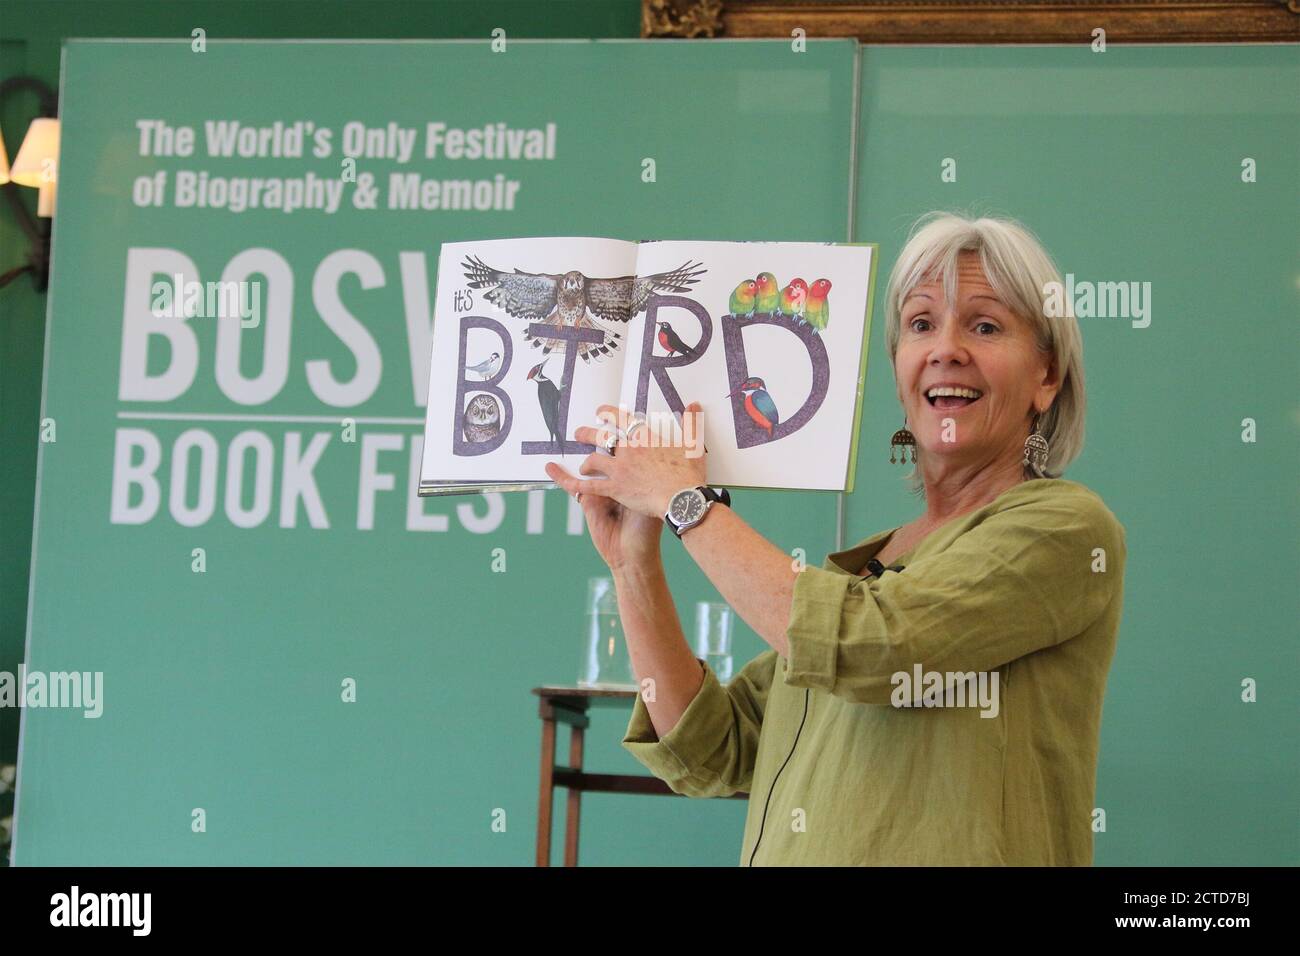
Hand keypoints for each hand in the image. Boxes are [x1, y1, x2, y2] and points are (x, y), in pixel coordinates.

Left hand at [546, 401, 708, 562]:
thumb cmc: (689, 475)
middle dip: (587, 433)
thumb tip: (694, 405)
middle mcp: (629, 449)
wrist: (682, 499)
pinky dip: (576, 484)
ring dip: (586, 462)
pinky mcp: (615, 488)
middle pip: (601, 436)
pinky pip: (590, 486)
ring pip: (593, 460)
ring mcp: (620, 469)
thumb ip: (692, 423)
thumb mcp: (693, 445)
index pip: (621, 419)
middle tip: (579, 433)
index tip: (601, 412)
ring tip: (582, 464)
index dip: (608, 413)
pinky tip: (568, 482)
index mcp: (646, 437)